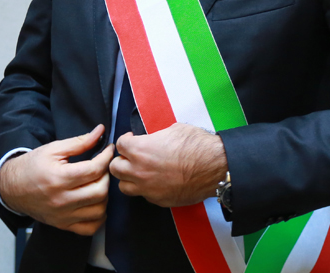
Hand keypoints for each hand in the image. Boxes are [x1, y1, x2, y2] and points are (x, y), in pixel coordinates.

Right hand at [0, 125, 114, 235]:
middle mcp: (62, 200)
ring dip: (105, 196)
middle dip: (106, 176)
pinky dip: (98, 217)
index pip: (94, 170)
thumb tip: (100, 132)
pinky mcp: (63, 225)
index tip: (109, 150)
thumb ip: (79, 142)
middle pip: (100, 191)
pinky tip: (95, 204)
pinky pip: (89, 228)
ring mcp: (63, 215)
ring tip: (98, 183)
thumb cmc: (32, 166)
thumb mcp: (53, 149)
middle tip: (102, 167)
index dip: (106, 157)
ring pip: (98, 210)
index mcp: (59, 178)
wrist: (12, 187)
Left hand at [110, 122, 227, 207]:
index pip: (119, 145)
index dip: (126, 140)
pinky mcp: (158, 200)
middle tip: (132, 157)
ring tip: (138, 172)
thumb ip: (155, 137)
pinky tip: (155, 182)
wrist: (214, 167)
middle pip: (115, 168)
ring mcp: (148, 188)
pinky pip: (143, 196)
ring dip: (128, 178)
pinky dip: (145, 189)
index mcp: (140, 150)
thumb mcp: (173, 130)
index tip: (132, 139)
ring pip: (124, 187)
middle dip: (122, 160)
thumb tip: (153, 140)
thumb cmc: (196, 145)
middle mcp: (139, 171)